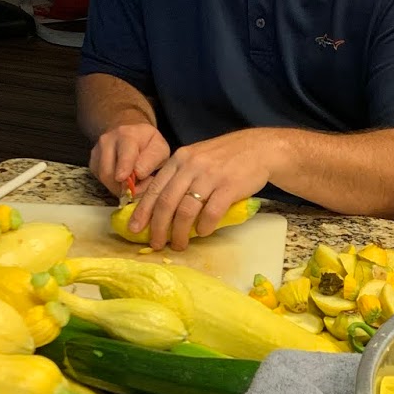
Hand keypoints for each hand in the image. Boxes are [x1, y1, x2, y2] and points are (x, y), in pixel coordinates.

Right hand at [89, 123, 170, 198]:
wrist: (130, 134)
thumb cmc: (147, 144)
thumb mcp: (159, 148)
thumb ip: (152, 160)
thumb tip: (138, 174)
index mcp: (127, 135)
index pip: (124, 153)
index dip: (124, 167)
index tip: (124, 178)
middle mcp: (107, 141)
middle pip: (108, 171)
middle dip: (123, 186)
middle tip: (138, 189)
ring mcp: (97, 151)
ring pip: (103, 178)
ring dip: (119, 187)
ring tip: (132, 184)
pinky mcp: (93, 162)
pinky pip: (100, 180)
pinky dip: (113, 185)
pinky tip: (123, 180)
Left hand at [128, 129, 281, 249]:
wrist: (259, 149)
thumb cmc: (225, 158)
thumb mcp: (196, 158)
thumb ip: (179, 176)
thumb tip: (160, 206)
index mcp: (179, 159)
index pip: (155, 189)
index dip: (143, 211)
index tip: (135, 229)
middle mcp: (191, 166)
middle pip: (167, 202)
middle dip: (158, 227)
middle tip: (156, 244)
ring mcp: (210, 176)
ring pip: (186, 211)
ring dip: (179, 232)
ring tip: (179, 244)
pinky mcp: (228, 186)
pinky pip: (210, 213)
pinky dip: (203, 227)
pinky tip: (202, 233)